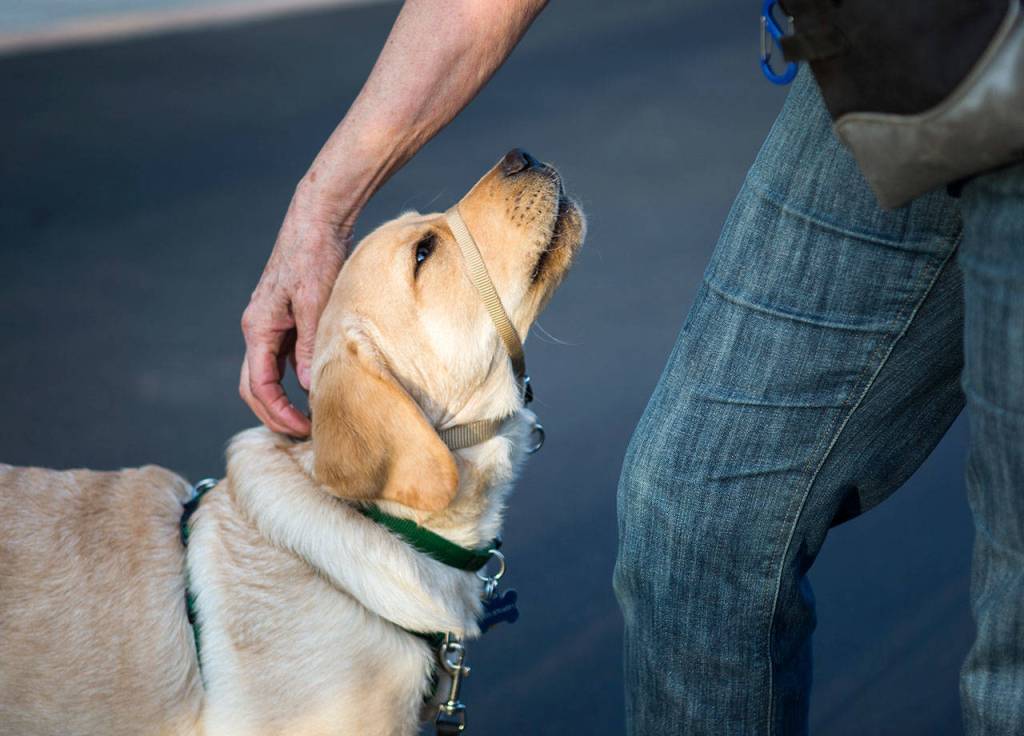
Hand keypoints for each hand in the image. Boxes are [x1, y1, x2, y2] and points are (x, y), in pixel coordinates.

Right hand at [241, 189, 350, 435]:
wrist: (318, 221)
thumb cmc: (316, 256)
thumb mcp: (315, 303)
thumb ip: (310, 346)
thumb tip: (307, 387)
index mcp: (259, 328)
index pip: (258, 386)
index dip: (279, 413)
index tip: (305, 428)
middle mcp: (259, 330)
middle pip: (255, 387)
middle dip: (275, 415)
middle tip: (305, 434)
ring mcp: (272, 326)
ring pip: (267, 376)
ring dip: (283, 401)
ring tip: (310, 419)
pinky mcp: (287, 320)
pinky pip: (283, 361)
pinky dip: (293, 382)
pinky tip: (316, 390)